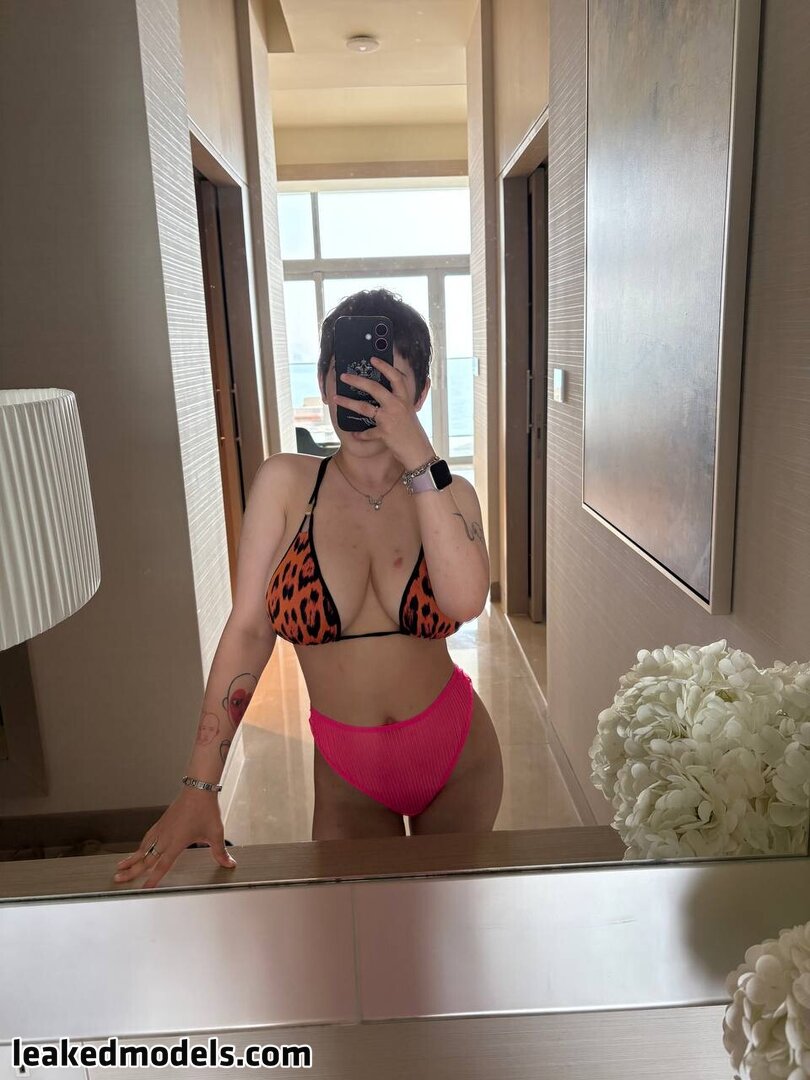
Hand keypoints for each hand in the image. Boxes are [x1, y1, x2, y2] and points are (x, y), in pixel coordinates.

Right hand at [112, 788, 235, 888]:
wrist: (198, 789)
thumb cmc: (206, 810)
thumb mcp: (216, 833)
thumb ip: (220, 852)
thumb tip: (229, 864)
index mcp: (176, 843)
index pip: (161, 866)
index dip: (153, 879)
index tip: (144, 890)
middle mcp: (165, 837)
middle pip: (145, 859)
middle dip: (131, 871)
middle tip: (117, 880)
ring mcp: (161, 829)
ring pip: (142, 848)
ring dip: (131, 859)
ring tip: (120, 867)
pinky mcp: (161, 822)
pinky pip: (147, 838)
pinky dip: (140, 846)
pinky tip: (138, 850)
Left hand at [334, 356, 434, 469]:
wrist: (418, 452)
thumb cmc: (413, 433)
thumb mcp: (408, 413)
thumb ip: (398, 403)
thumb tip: (383, 395)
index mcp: (404, 399)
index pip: (395, 377)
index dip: (384, 366)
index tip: (373, 359)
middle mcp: (397, 406)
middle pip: (374, 388)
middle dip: (357, 380)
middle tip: (344, 376)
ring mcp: (390, 419)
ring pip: (364, 407)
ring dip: (348, 402)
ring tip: (336, 398)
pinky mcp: (384, 433)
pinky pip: (367, 432)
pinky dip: (361, 434)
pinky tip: (355, 434)